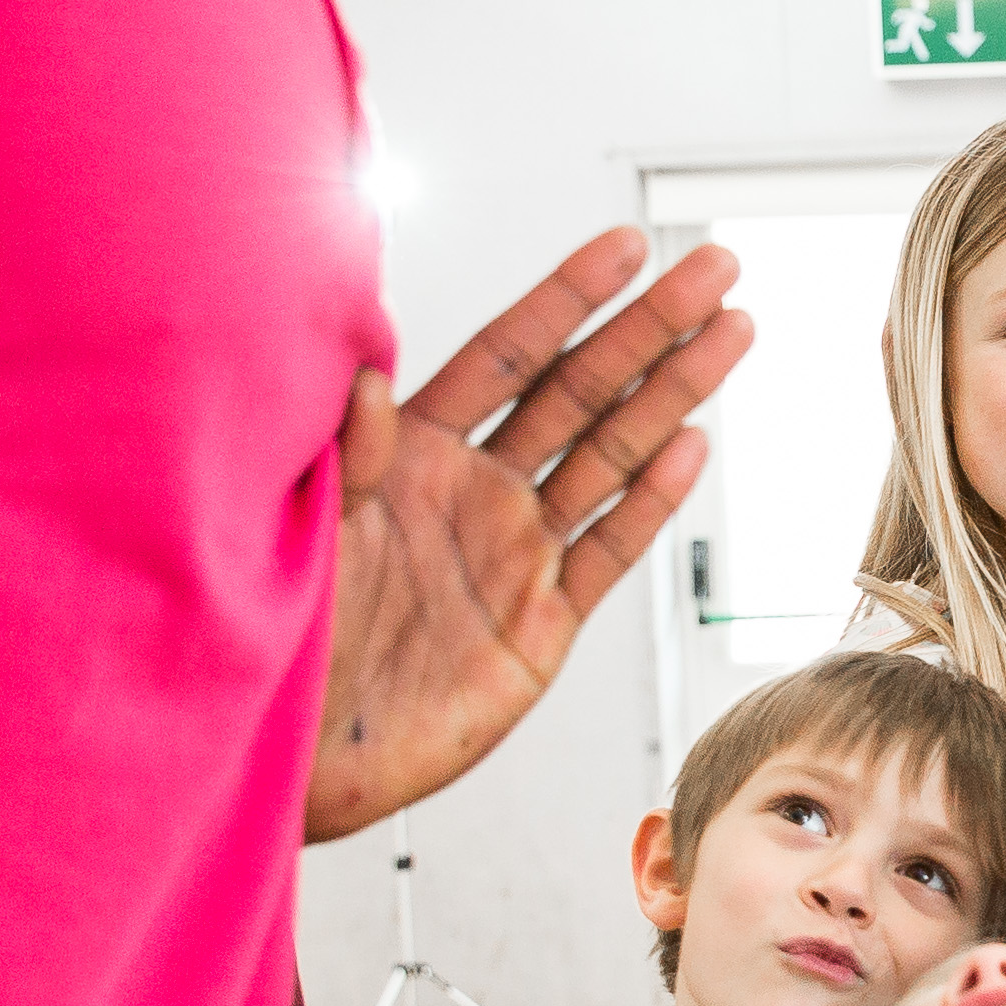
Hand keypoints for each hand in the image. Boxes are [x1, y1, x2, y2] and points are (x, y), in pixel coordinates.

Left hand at [305, 229, 750, 840]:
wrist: (287, 757)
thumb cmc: (272, 635)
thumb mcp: (303, 531)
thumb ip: (347, 455)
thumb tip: (363, 376)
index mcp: (411, 452)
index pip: (508, 355)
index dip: (568, 298)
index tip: (626, 248)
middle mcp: (472, 491)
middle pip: (582, 390)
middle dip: (651, 327)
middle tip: (715, 269)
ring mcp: (512, 554)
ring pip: (612, 456)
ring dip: (674, 393)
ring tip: (733, 333)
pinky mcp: (538, 625)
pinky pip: (608, 550)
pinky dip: (652, 499)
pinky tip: (692, 444)